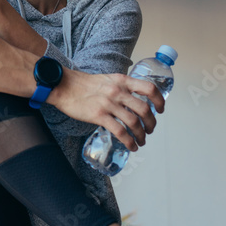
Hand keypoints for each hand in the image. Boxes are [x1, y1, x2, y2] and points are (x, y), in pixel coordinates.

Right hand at [48, 68, 164, 150]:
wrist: (64, 86)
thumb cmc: (84, 84)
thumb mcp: (108, 79)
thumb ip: (122, 87)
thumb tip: (133, 100)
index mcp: (123, 81)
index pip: (149, 89)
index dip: (159, 101)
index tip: (161, 110)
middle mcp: (118, 91)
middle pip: (145, 109)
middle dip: (151, 124)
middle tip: (150, 130)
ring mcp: (109, 104)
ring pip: (134, 122)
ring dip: (142, 135)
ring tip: (141, 141)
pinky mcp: (99, 115)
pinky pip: (120, 131)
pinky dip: (129, 141)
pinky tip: (131, 146)